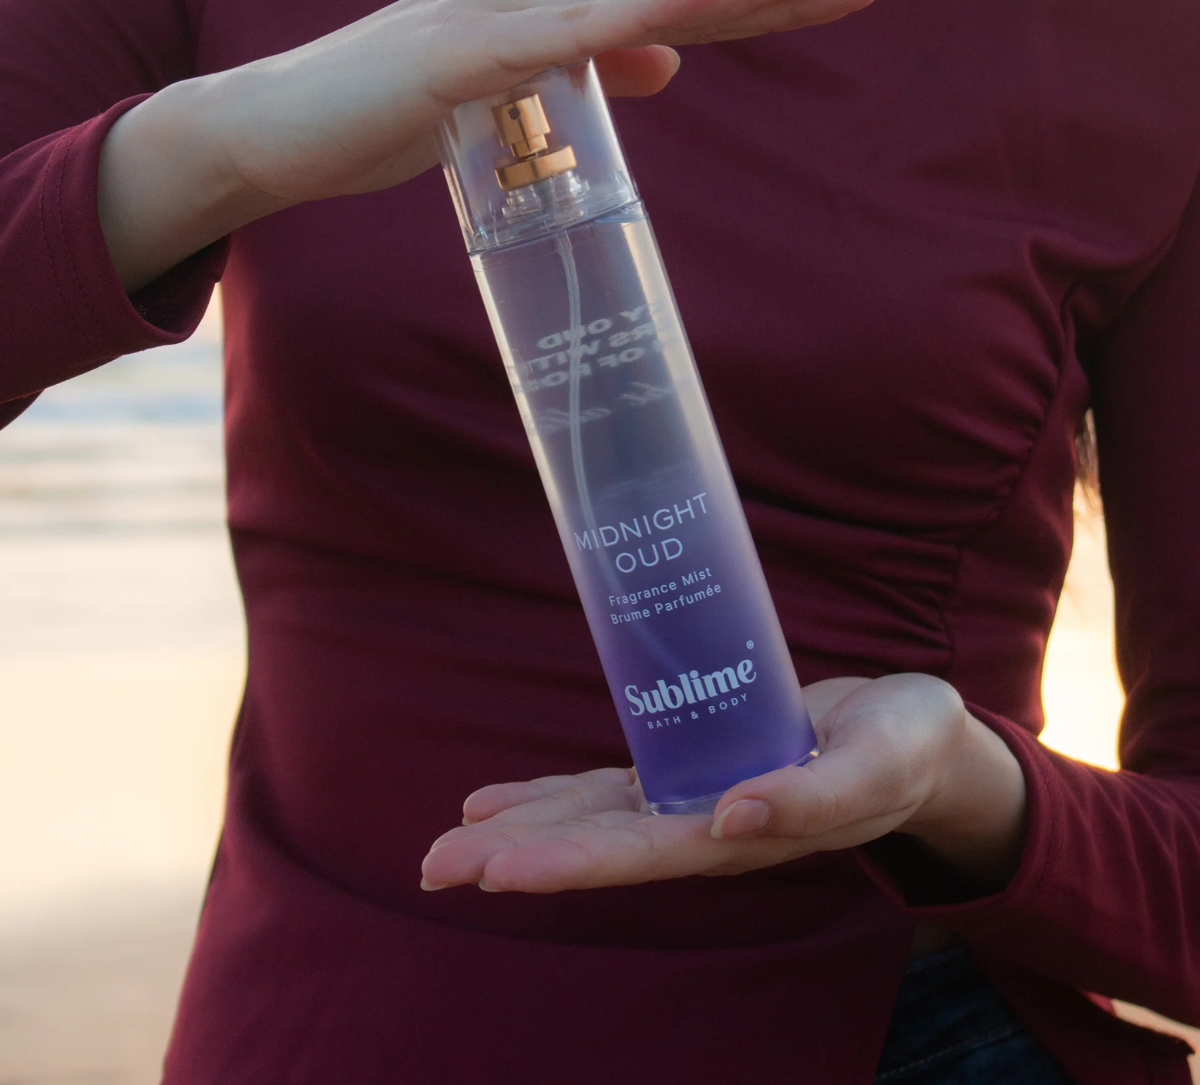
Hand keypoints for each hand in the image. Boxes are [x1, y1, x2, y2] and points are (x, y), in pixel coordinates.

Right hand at [99, 0, 880, 286]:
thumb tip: (672, 63)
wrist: (286, 132)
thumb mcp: (514, 99)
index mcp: (550, 5)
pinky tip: (682, 13)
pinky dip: (619, 24)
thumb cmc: (394, 115)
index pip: (673, 6)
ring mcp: (493, 15)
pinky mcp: (456, 56)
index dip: (760, 0)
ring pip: (627, 1)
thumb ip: (590, 73)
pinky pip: (552, 39)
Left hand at [420, 674, 1027, 893]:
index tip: (492, 870)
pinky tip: (496, 801)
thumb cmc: (902, 749)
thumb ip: (813, 796)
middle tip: (432, 866)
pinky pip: (608, 783)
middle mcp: (701, 826)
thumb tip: (733, 818)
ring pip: (590, 817)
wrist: (908, 735)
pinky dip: (552, 793)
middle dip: (517, 854)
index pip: (638, 857)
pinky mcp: (688, 763)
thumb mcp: (875, 765)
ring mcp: (689, 797)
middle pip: (595, 845)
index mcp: (741, 837)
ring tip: (447, 840)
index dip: (566, 862)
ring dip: (520, 828)